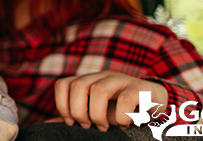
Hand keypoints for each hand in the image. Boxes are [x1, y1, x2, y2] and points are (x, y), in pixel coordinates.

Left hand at [49, 71, 167, 131]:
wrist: (156, 103)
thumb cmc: (121, 110)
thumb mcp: (96, 112)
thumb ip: (74, 116)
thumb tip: (46, 126)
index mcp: (88, 80)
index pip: (63, 84)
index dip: (62, 105)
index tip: (72, 122)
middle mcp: (102, 76)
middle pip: (78, 86)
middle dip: (78, 111)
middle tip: (88, 125)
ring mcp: (121, 80)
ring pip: (98, 90)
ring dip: (97, 114)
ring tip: (104, 126)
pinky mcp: (140, 88)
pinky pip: (125, 101)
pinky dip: (120, 118)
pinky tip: (123, 124)